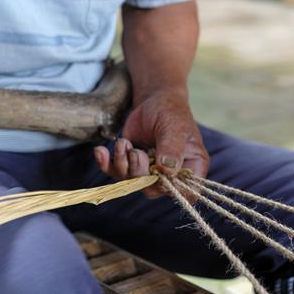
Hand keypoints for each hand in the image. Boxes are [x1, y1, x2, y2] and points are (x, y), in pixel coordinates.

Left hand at [93, 88, 208, 197]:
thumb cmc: (170, 112)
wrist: (153, 101)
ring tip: (123, 142)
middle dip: (139, 172)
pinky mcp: (130, 165)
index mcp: (192, 167)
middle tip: (135, 152)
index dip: (169, 188)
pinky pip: (116, 173)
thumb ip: (172, 148)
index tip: (156, 171)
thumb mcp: (173, 127)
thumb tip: (167, 171)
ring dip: (122, 164)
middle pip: (153, 189)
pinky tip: (101, 151)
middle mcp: (171, 174)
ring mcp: (150, 171)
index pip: (186, 192)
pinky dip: (106, 164)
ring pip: (132, 182)